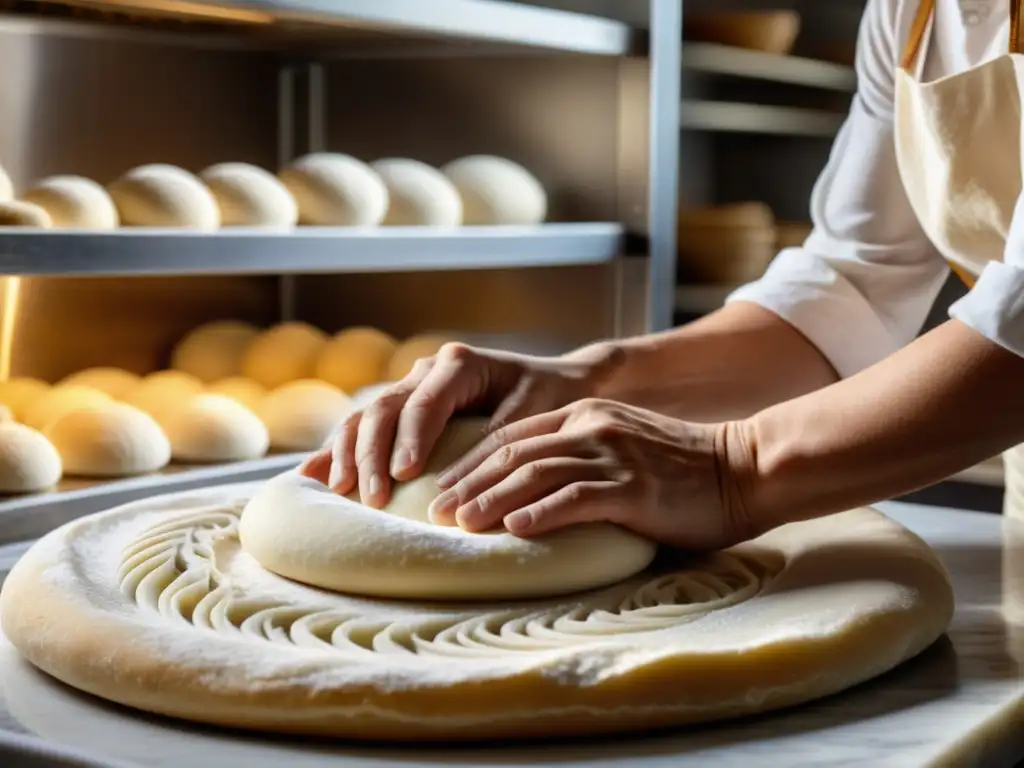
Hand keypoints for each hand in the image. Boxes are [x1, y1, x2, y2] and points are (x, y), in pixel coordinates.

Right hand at [300, 341, 625, 507]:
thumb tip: (469, 477)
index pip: (424, 402)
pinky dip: (338, 450)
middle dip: (373, 454)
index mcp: (459, 364)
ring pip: (365, 416)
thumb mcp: (534, 415)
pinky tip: (313, 474)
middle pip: (385, 409)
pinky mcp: (401, 409)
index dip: (410, 439)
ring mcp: (409, 387)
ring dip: (349, 454)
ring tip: (342, 492)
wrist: (555, 383)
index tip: (404, 476)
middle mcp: (427, 370)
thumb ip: (499, 438)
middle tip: (374, 499)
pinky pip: (361, 426)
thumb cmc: (548, 400)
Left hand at [426, 398, 759, 550]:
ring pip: (535, 474)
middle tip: (435, 510)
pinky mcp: (633, 487)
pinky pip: (576, 499)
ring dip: (491, 500)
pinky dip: (541, 514)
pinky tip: (514, 530)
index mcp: (584, 416)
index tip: (442, 488)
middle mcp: (591, 428)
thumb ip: (579, 459)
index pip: (511, 437)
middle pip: (512, 454)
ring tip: (460, 523)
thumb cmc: (680, 469)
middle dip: (469, 482)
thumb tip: (530, 493)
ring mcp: (612, 455)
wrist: (743, 469)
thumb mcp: (622, 448)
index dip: (471, 462)